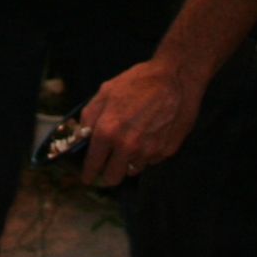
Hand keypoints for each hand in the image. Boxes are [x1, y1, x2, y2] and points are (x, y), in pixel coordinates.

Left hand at [80, 55, 202, 186]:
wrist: (175, 78)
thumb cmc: (138, 82)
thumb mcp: (105, 92)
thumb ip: (89, 117)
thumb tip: (81, 137)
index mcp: (108, 131)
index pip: (93, 165)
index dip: (87, 173)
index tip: (87, 177)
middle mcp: (128, 146)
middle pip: (113, 178)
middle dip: (106, 174)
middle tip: (107, 165)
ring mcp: (149, 151)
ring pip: (132, 170)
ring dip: (128, 162)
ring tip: (132, 141)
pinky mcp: (166, 151)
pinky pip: (150, 161)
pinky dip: (146, 154)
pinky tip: (149, 135)